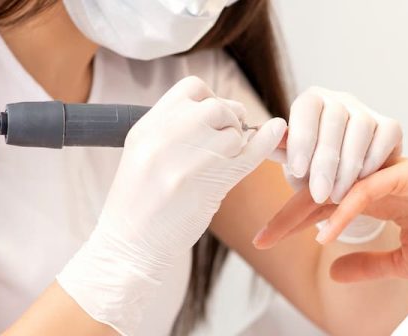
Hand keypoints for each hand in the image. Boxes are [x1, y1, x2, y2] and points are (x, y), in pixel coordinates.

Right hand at [57, 76, 285, 332]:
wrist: (131, 247)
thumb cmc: (139, 205)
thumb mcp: (143, 155)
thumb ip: (173, 130)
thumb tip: (217, 111)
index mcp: (147, 127)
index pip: (192, 89)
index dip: (210, 100)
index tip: (213, 120)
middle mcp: (164, 137)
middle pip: (216, 107)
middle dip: (231, 120)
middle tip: (230, 139)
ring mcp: (186, 160)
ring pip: (233, 133)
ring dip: (239, 144)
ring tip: (226, 162)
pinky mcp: (207, 184)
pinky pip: (247, 155)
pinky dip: (266, 142)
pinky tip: (275, 131)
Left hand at [258, 158, 407, 281]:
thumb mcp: (400, 261)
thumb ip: (367, 264)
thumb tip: (333, 272)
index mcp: (373, 195)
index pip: (323, 204)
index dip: (293, 221)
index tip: (266, 240)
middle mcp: (376, 179)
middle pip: (321, 192)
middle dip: (288, 215)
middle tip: (261, 237)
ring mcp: (391, 172)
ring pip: (338, 185)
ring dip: (307, 209)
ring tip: (279, 232)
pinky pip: (367, 189)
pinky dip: (344, 210)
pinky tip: (326, 231)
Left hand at [282, 87, 401, 203]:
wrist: (344, 180)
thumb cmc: (312, 168)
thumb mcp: (294, 161)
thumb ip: (280, 150)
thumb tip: (260, 140)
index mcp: (311, 101)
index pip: (306, 109)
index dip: (302, 137)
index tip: (297, 170)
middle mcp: (339, 99)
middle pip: (334, 120)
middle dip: (326, 161)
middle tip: (319, 194)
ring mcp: (366, 110)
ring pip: (361, 128)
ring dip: (349, 166)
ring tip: (337, 195)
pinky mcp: (390, 125)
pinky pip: (385, 136)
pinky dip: (373, 160)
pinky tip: (361, 181)